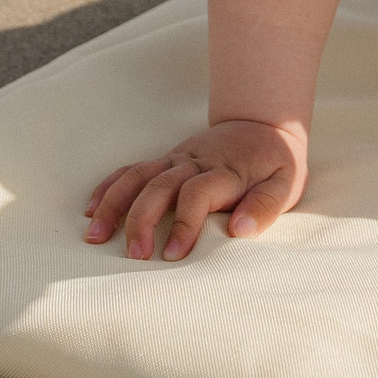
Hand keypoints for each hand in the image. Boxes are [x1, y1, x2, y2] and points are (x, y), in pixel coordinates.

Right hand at [82, 118, 306, 261]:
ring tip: (95, 236)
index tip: (174, 255)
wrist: (263, 122)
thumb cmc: (275, 161)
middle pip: (160, 186)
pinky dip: (109, 187)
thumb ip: (264, 206)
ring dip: (114, 204)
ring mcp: (177, 159)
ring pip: (138, 176)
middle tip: (134, 255)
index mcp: (225, 171)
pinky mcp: (166, 160)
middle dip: (142, 220)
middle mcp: (195, 162)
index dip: (184, 223)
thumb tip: (239, 231)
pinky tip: (91, 210)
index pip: (198, 194)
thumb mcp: (286, 183)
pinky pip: (132, 170)